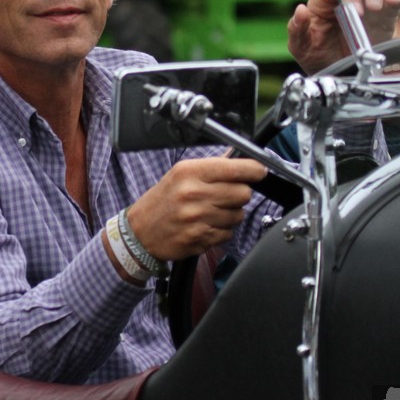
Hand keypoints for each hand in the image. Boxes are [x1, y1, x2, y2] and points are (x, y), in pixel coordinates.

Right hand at [126, 156, 264, 261]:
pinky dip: (221, 231)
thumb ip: (211, 168)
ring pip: (238, 215)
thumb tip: (240, 161)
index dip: (253, 170)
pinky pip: (228, 233)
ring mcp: (198, 218)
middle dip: (239, 195)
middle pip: (243, 193)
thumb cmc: (162, 201)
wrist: (140, 231)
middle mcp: (194, 193)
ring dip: (230, 214)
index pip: (235, 168)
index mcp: (190, 172)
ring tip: (210, 212)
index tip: (259, 171)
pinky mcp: (201, 238)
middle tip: (225, 196)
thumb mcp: (180, 174)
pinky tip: (206, 226)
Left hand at [287, 0, 399, 73]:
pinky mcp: (386, 11)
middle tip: (376, 7)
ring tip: (392, 2)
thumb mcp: (302, 48)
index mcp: (325, 0)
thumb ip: (297, 30)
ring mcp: (368, 0)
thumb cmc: (318, 57)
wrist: (338, 72)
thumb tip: (300, 10)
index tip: (356, 13)